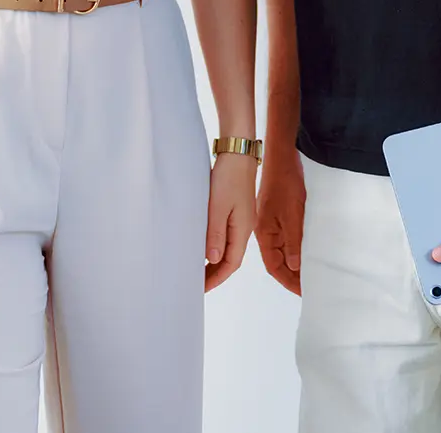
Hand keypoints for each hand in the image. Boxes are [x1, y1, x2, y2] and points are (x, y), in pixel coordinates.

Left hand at [204, 154, 256, 292]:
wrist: (238, 153)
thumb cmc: (228, 176)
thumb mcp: (218, 206)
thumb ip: (216, 233)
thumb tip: (213, 259)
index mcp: (243, 230)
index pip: (231, 264)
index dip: (217, 278)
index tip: (201, 288)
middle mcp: (244, 227)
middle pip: (231, 259)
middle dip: (215, 274)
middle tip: (196, 283)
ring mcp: (241, 219)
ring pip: (228, 248)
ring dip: (215, 261)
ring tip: (198, 269)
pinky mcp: (235, 210)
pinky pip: (226, 235)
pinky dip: (216, 245)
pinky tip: (205, 245)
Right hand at [255, 149, 305, 295]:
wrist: (283, 156)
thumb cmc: (285, 182)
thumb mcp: (292, 215)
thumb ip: (293, 242)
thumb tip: (295, 267)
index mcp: (263, 233)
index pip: (273, 266)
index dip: (287, 281)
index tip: (302, 292)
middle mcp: (266, 230)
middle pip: (277, 260)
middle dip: (292, 276)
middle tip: (309, 286)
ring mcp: (272, 222)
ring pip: (283, 250)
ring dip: (295, 263)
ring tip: (311, 273)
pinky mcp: (280, 214)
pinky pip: (287, 237)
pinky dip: (296, 248)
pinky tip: (307, 251)